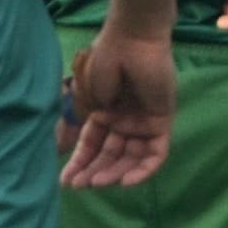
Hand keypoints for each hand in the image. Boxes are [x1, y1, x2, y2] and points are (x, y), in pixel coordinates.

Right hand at [58, 27, 174, 188]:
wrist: (132, 41)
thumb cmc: (106, 62)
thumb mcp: (89, 96)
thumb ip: (85, 123)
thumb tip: (72, 147)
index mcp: (105, 112)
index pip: (93, 144)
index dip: (80, 162)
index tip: (66, 181)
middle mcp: (125, 121)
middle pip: (111, 154)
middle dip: (95, 171)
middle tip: (79, 186)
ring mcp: (143, 122)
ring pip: (131, 158)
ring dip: (115, 172)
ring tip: (97, 183)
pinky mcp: (161, 122)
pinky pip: (155, 153)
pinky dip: (143, 169)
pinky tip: (125, 180)